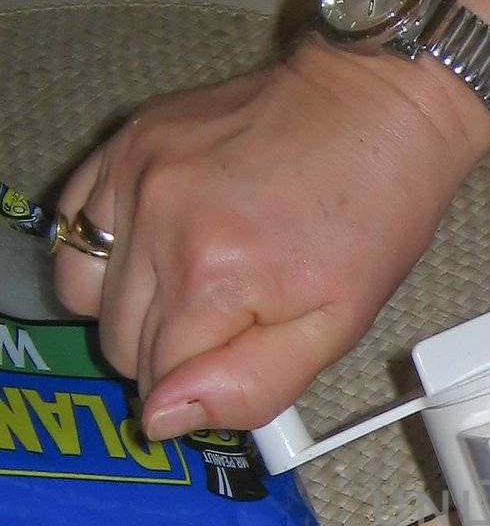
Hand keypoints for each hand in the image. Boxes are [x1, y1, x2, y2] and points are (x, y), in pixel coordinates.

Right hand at [53, 38, 489, 438]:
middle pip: (120, 342)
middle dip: (169, 353)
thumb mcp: (337, 328)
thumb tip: (165, 416)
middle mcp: (161, 222)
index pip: (160, 383)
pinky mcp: (127, 142)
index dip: (198, 390)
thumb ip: (252, 386)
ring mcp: (135, 174)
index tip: (234, 365)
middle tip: (229, 324)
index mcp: (214, 277)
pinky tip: (157, 249)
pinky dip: (103, 252)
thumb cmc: (372, 213)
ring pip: (85, 292)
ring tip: (193, 288)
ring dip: (130, 308)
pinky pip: (74, 225)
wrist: (378, 109)